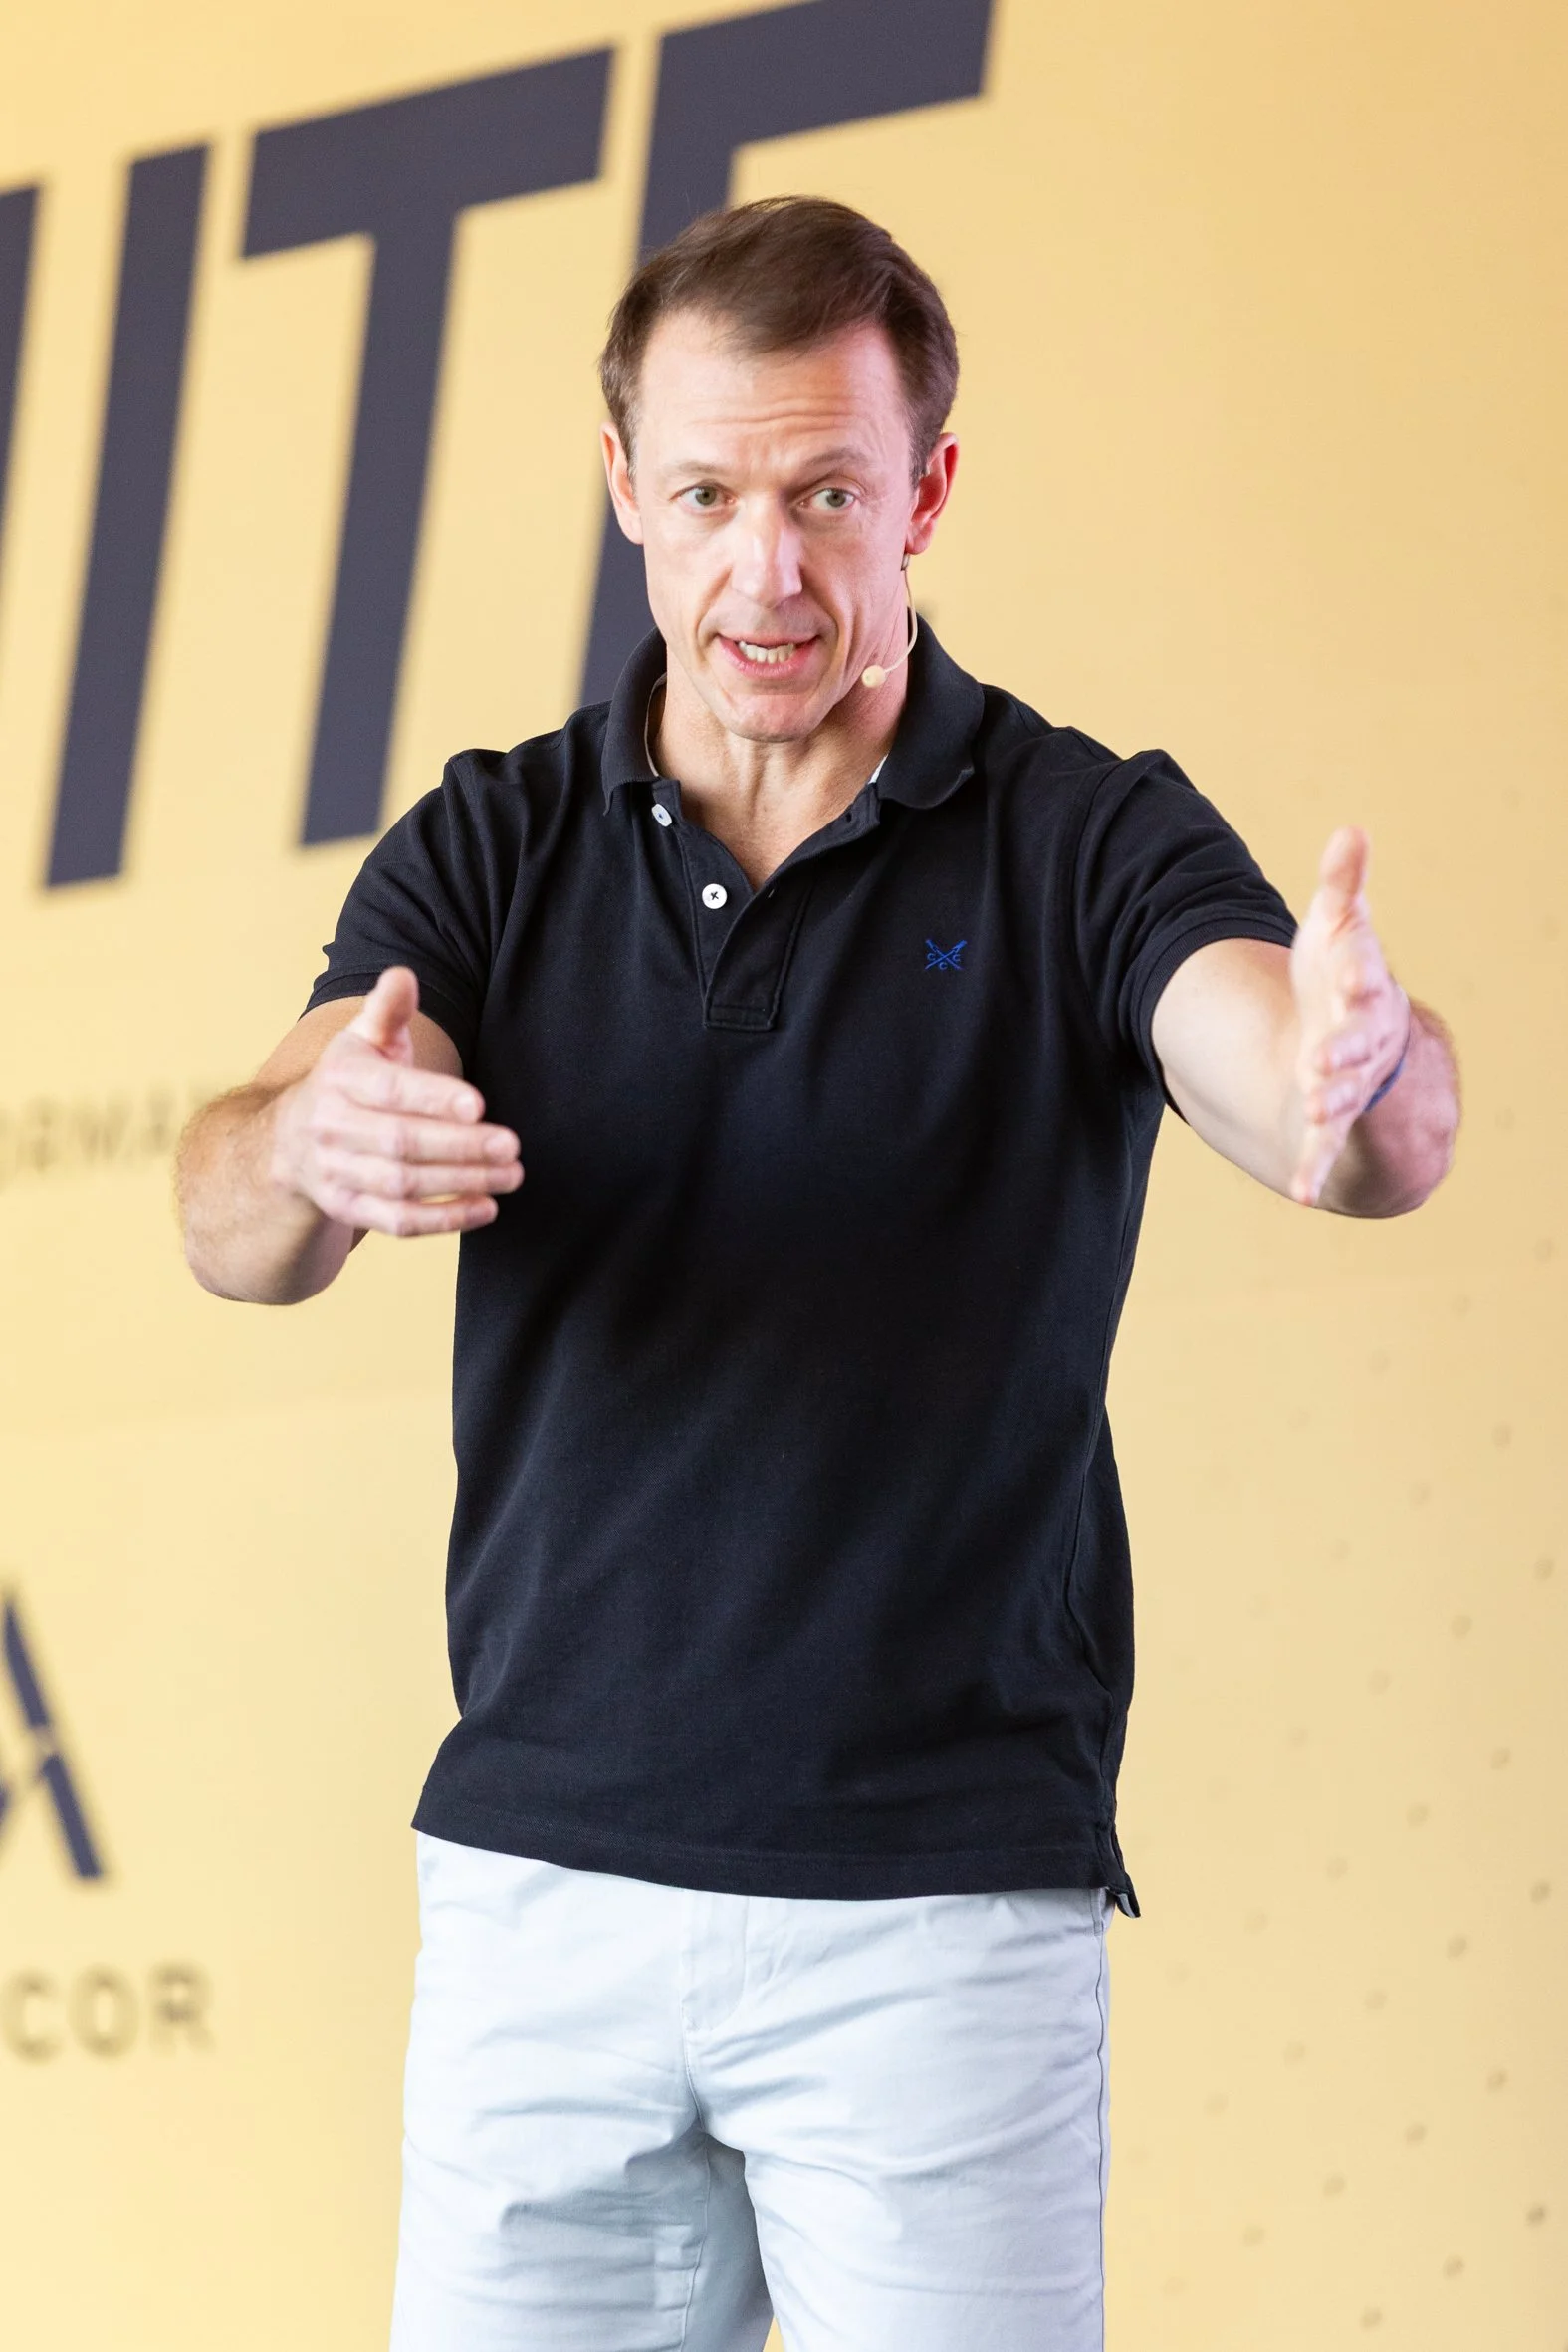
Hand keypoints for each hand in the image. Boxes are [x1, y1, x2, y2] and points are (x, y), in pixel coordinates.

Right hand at [270, 968, 521, 1235]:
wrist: (289, 1143)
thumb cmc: (348, 1083)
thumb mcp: (361, 1039)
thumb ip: (387, 1009)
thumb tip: (403, 975)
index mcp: (339, 1077)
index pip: (388, 1090)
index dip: (433, 1099)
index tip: (479, 1105)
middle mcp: (330, 1126)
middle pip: (401, 1142)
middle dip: (461, 1146)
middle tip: (511, 1146)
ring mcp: (335, 1172)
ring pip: (402, 1184)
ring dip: (461, 1183)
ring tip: (510, 1175)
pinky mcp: (346, 1209)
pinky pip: (397, 1221)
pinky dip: (443, 1219)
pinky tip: (485, 1207)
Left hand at [1289, 828, 1409, 1205]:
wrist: (1357, 1043)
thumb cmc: (1341, 978)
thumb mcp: (1337, 927)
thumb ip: (1343, 887)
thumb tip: (1350, 831)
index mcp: (1365, 991)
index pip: (1364, 979)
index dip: (1359, 976)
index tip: (1351, 975)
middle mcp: (1362, 1041)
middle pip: (1356, 1045)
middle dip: (1342, 1053)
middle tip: (1323, 1060)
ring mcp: (1347, 1085)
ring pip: (1343, 1098)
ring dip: (1330, 1104)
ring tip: (1315, 1107)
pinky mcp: (1328, 1120)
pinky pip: (1321, 1147)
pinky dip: (1312, 1169)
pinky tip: (1300, 1192)